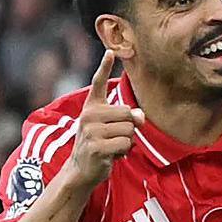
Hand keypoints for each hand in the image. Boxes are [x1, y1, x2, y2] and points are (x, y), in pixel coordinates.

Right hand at [62, 50, 144, 188]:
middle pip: (128, 112)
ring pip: (129, 129)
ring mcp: (91, 130)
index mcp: (91, 107)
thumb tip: (140, 118)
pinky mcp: (96, 146)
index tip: (111, 51)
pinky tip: (112, 155)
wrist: (80, 170)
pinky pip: (125, 143)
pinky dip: (124, 151)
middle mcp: (89, 115)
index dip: (105, 67)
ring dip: (128, 141)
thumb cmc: (100, 146)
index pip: (98, 83)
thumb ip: (127, 118)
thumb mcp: (111, 128)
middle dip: (129, 127)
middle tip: (115, 138)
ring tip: (113, 147)